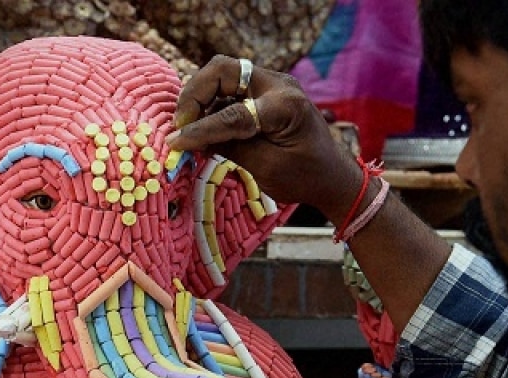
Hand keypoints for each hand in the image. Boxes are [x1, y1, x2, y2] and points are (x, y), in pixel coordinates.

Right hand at [168, 55, 362, 223]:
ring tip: (188, 127)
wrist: (332, 176)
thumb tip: (189, 139)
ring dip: (200, 98)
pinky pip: (229, 88)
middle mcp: (278, 84)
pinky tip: (202, 127)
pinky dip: (211, 104)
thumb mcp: (266, 168)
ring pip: (222, 75)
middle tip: (180, 124)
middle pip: (222, 70)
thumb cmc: (305, 177)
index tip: (175, 142)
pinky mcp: (264, 91)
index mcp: (285, 106)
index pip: (232, 113)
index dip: (200, 128)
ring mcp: (271, 84)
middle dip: (194, 94)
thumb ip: (228, 148)